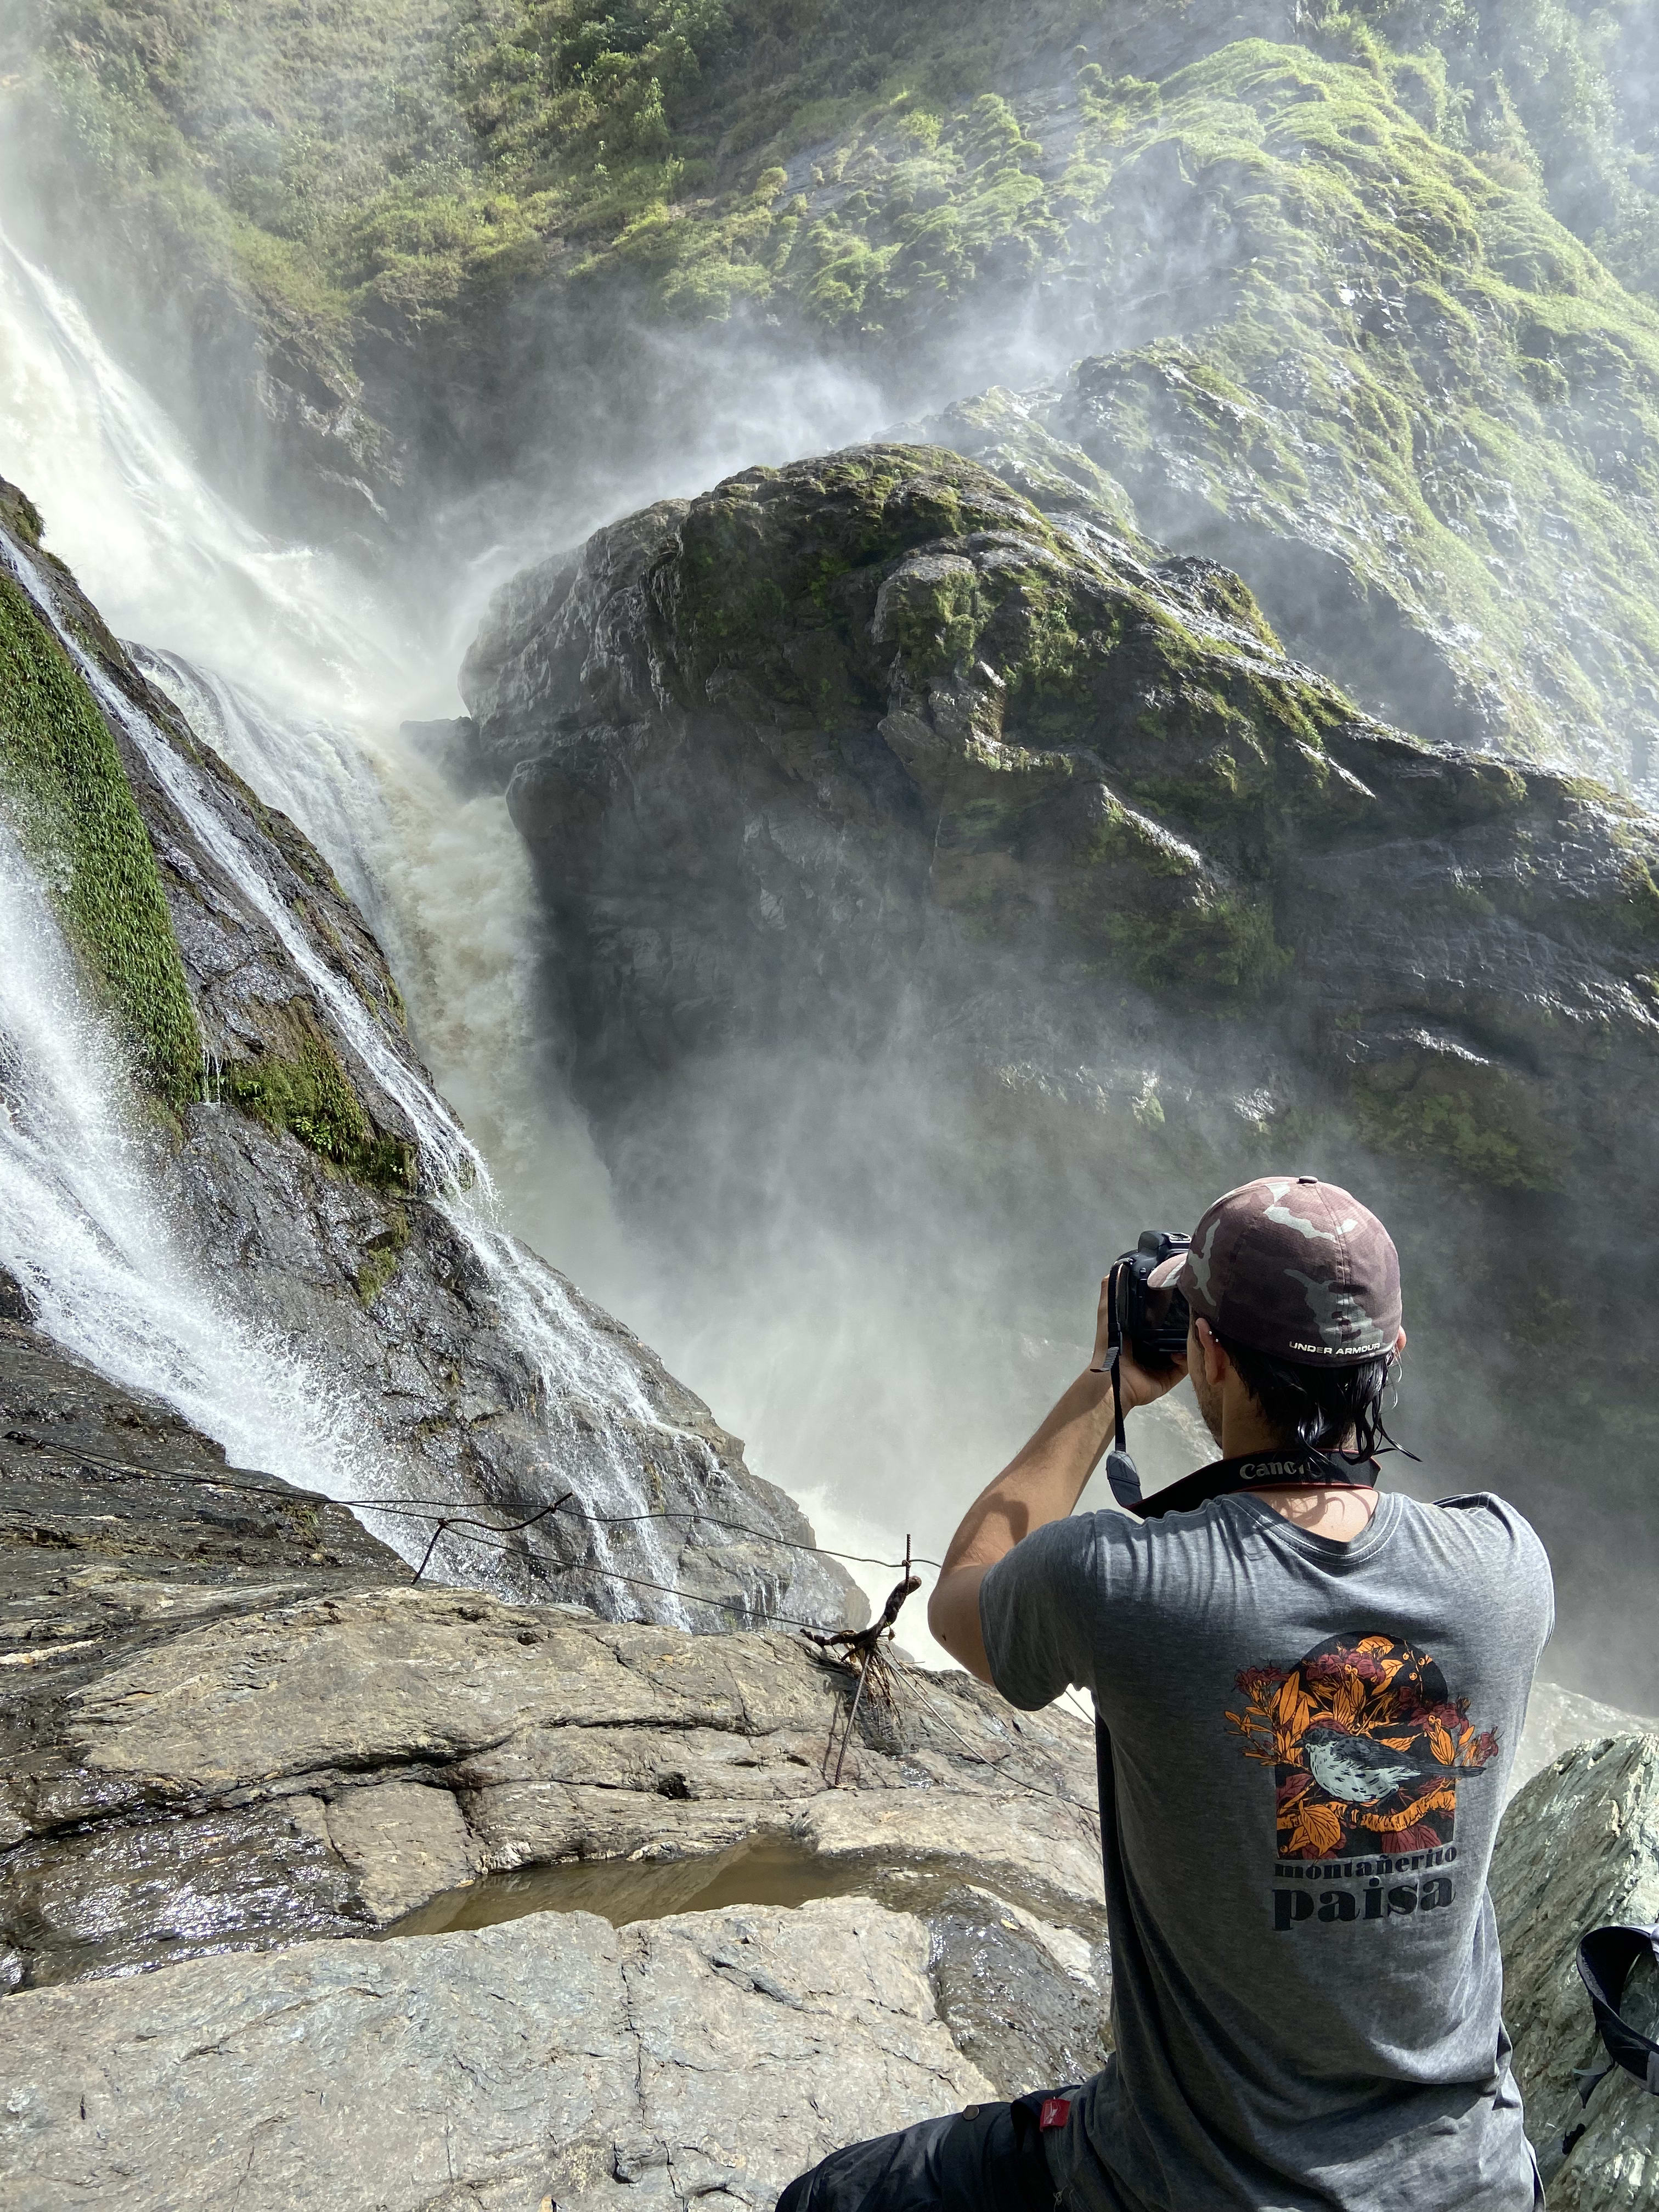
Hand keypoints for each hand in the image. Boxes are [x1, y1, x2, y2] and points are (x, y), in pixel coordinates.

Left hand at [1089, 1276, 1187, 1411]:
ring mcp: (1166, 1360)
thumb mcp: (1109, 1312)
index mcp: (1142, 1330)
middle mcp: (1156, 1343)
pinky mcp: (1174, 1374)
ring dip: (1194, 1335)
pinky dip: (1193, 1354)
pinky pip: (1190, 1363)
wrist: (1116, 1379)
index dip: (1172, 1301)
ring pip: (1187, 1344)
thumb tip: (1120, 1265)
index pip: (1162, 1313)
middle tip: (1199, 1304)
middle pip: (1178, 1328)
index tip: (1184, 1287)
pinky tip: (1193, 1342)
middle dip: (1187, 1318)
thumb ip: (1112, 1292)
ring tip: (1203, 1320)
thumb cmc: (1111, 1345)